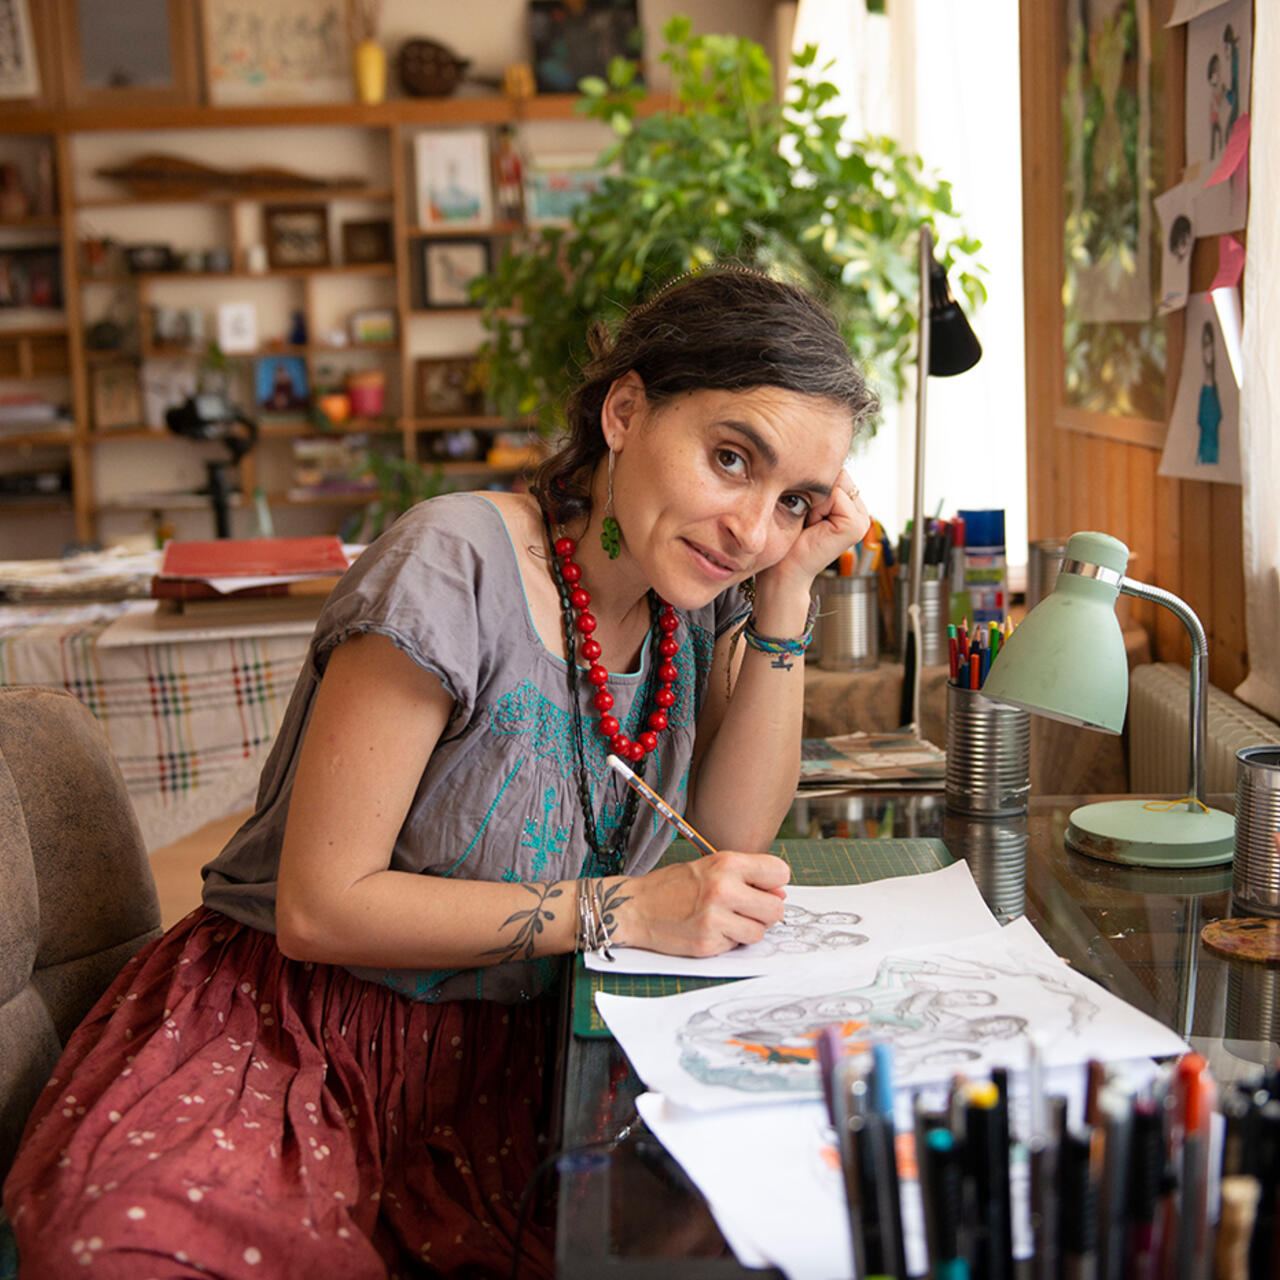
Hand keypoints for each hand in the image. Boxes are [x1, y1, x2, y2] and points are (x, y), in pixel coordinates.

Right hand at [613, 852, 789, 956]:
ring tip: (724, 919)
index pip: (779, 872)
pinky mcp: (708, 943)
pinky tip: (709, 929)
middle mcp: (723, 889)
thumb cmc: (672, 885)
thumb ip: (746, 877)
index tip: (762, 887)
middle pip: (776, 909)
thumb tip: (780, 893)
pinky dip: (727, 940)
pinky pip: (736, 946)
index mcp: (726, 863)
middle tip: (745, 909)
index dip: (773, 883)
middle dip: (764, 911)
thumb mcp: (709, 867)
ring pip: (760, 932)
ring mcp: (715, 919)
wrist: (634, 907)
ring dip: (747, 929)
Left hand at [759, 468, 871, 599]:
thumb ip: (817, 480)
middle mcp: (859, 509)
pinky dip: (818, 507)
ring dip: (815, 498)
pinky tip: (813, 525)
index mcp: (849, 503)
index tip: (801, 505)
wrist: (782, 570)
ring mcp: (862, 518)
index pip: (834, 469)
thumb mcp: (802, 500)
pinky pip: (836, 495)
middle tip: (804, 515)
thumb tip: (812, 447)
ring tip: (808, 520)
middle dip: (814, 488)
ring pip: (836, 482)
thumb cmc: (786, 537)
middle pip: (836, 472)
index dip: (812, 481)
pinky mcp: (856, 526)